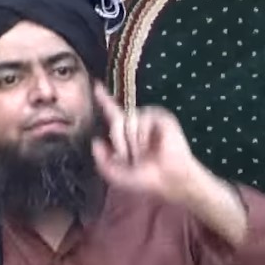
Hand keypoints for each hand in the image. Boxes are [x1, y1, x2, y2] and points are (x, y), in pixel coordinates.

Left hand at [91, 84, 199, 202]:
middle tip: (131, 158)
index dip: (103, 99)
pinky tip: (153, 146)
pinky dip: (144, 137)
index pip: (111, 112)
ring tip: (145, 154)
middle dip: (120, 142)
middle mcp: (136, 121)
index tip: (95, 85)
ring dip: (133, 143)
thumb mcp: (115, 174)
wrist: (168, 179)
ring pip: (128, 122)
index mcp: (125, 132)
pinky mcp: (160, 117)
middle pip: (116, 121)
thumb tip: (95, 141)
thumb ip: (101, 160)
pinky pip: (142, 121)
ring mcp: (148, 118)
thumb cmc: (145, 179)